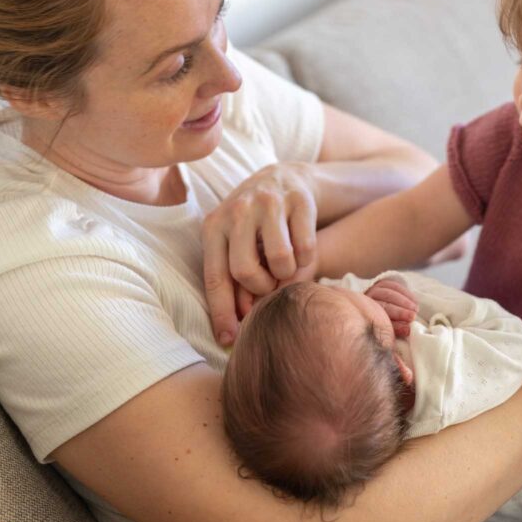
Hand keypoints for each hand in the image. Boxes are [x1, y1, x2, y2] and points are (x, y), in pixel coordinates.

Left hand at [202, 163, 317, 345]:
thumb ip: (231, 281)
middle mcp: (237, 210)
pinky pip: (306, 247)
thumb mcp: (233, 245)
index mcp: (214, 226)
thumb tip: (231, 331)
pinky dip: (307, 259)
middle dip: (260, 289)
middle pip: (244, 270)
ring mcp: (269, 202)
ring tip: (285, 267)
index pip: (214, 277)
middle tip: (269, 286)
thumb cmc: (253, 226)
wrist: (282, 181)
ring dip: (286, 275)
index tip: (229, 341)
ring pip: (280, 260)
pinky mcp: (299, 200)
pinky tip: (301, 251)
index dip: (221, 313)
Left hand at [365, 278, 418, 337]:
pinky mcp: (381, 285)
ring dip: (405, 301)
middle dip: (400, 312)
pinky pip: (393, 286)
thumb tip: (407, 330)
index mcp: (367, 318)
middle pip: (384, 307)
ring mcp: (373, 292)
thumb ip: (396, 329)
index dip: (395, 326)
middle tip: (413, 317)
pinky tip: (414, 300)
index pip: (380, 322)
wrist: (381, 309)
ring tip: (416, 309)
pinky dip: (405, 293)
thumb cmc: (385, 323)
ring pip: (388, 294)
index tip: (407, 330)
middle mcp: (367, 303)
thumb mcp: (388, 330)